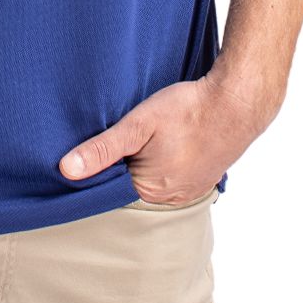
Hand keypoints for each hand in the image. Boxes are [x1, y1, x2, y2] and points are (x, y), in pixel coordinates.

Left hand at [57, 72, 269, 203]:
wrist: (237, 102)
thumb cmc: (187, 110)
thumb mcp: (138, 124)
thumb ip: (102, 149)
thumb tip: (66, 170)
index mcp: (148, 191)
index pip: (107, 191)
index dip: (95, 171)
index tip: (86, 152)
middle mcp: (168, 200)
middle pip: (129, 187)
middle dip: (118, 168)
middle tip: (116, 140)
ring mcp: (187, 192)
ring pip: (150, 182)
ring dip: (141, 165)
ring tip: (140, 140)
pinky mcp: (200, 180)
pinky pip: (171, 178)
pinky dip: (161, 164)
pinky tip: (161, 145)